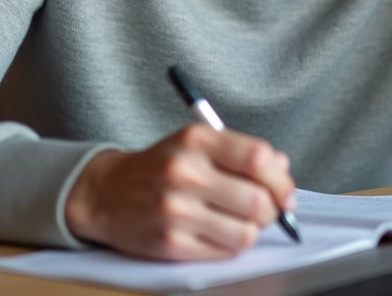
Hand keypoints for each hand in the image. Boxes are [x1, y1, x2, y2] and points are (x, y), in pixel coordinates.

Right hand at [64, 125, 296, 260]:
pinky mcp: (171, 242)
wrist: (106, 193)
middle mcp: (185, 172)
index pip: (259, 158)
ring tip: (238, 222)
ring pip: (246, 232)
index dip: (282, 179)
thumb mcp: (195, 144)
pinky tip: (216, 232)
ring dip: (251, 231)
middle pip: (258, 200)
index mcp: (196, 140)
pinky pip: (224, 251)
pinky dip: (229, 245)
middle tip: (266, 210)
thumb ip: (239, 151)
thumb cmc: (159, 167)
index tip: (285, 192)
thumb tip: (282, 167)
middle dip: (272, 211)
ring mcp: (176, 209)